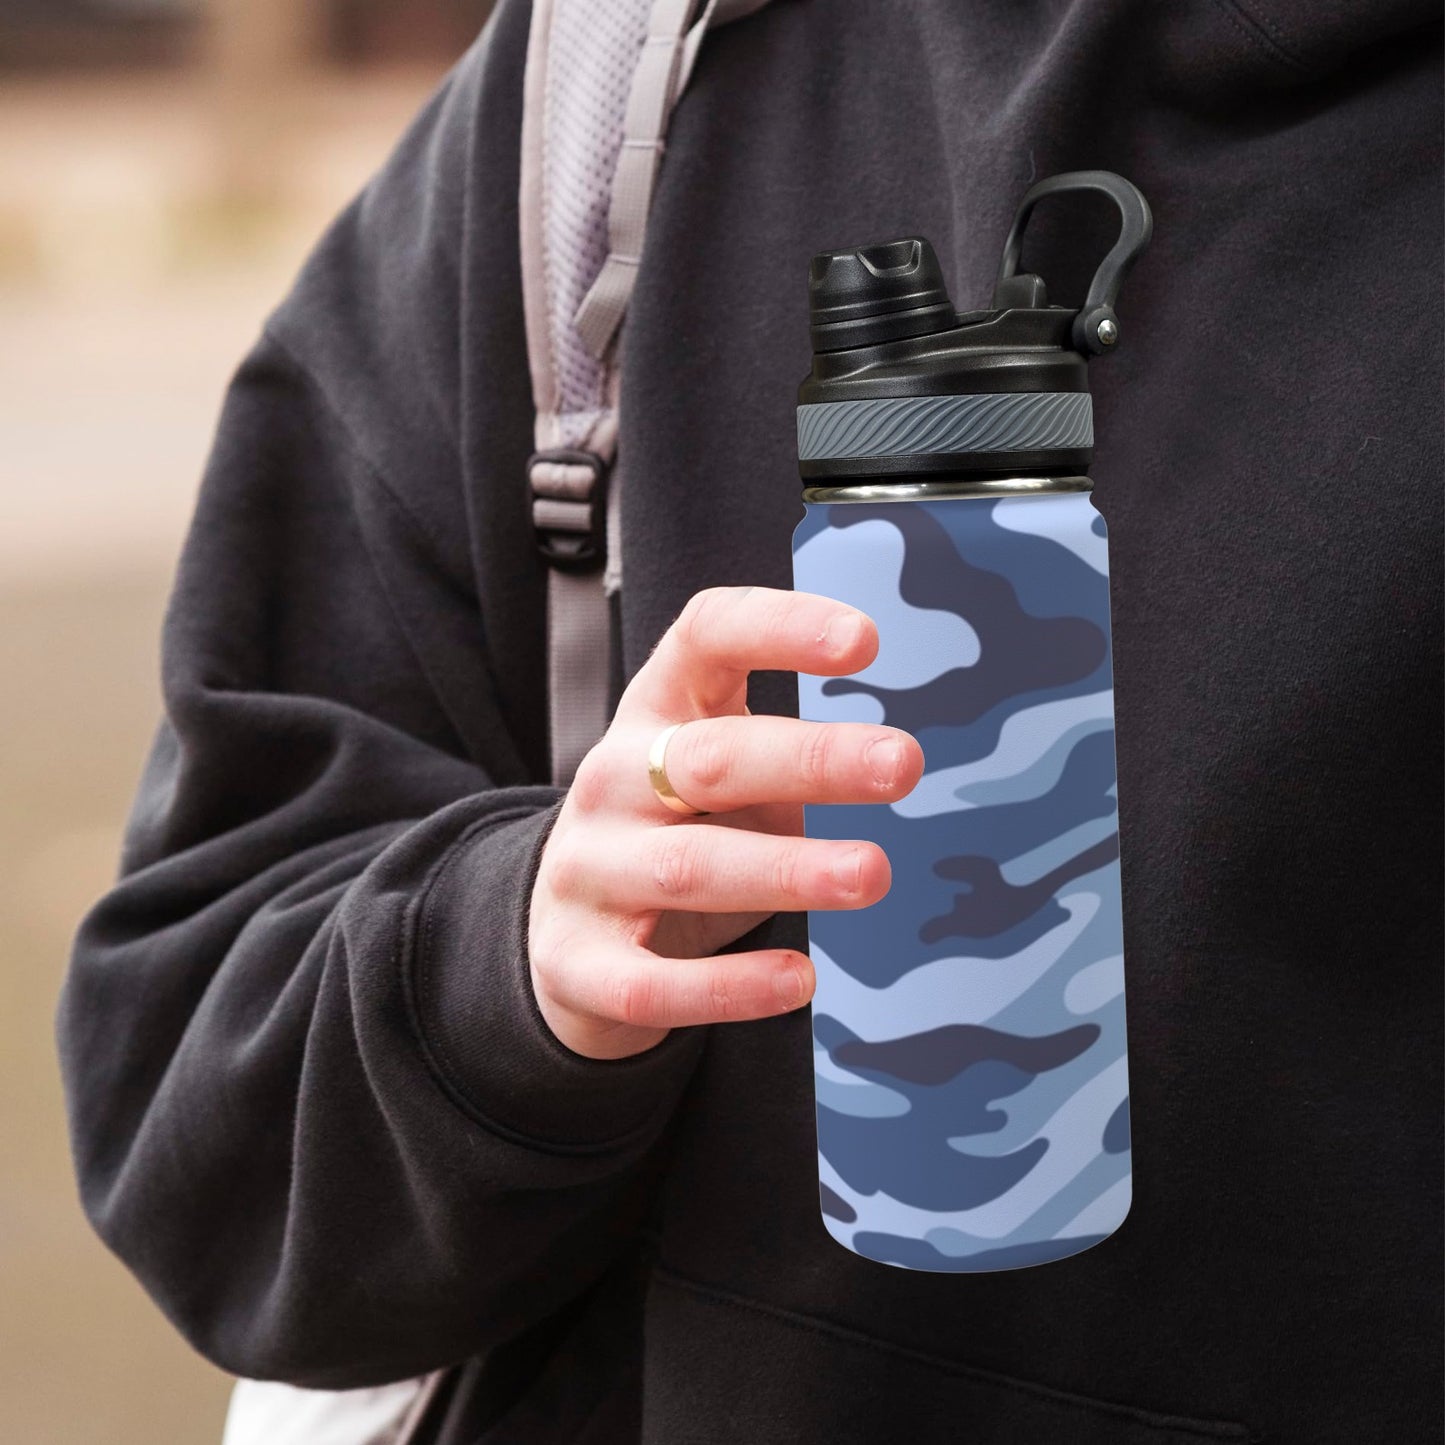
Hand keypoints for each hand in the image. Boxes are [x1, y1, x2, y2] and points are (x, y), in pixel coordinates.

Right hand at [526, 585, 923, 1059]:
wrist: (560, 935)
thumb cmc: (676, 835)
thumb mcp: (717, 771)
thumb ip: (787, 756)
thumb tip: (894, 759)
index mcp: (656, 712)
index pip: (705, 638)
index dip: (779, 628)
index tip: (865, 640)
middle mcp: (614, 780)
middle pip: (709, 757)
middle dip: (812, 759)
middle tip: (903, 763)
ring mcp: (587, 870)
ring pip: (689, 866)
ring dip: (787, 870)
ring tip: (872, 873)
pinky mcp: (578, 964)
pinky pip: (652, 982)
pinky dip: (729, 984)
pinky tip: (799, 980)